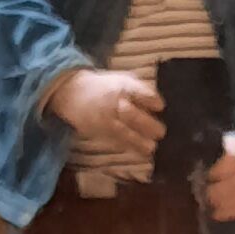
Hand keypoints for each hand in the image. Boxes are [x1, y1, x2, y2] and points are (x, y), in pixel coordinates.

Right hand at [48, 69, 163, 164]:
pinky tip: (140, 152)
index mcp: (122, 86)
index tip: (160, 106)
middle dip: (147, 124)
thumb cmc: (107, 87)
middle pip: (130, 114)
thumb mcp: (123, 80)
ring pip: (122, 131)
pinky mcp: (99, 131)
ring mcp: (105, 118)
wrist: (74, 93)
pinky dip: (129, 147)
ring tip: (151, 148)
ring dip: (138, 141)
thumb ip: (140, 91)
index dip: (151, 99)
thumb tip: (160, 108)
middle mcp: (113, 102)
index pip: (138, 92)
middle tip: (161, 133)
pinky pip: (115, 140)